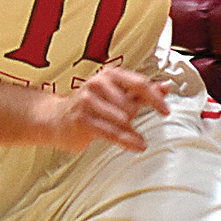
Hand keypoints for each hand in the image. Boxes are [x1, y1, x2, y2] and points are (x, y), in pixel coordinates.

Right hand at [34, 66, 168, 152]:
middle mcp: (97, 84)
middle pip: (130, 105)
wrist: (55, 118)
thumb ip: (140, 91)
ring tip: (137, 140)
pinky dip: (127, 140)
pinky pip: (111, 132)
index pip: (139, 84)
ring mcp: (87, 101)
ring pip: (121, 119)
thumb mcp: (116, 94)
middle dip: (133, 116)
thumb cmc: (89, 105)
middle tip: (127, 122)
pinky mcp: (81, 120)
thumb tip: (165, 87)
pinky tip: (137, 146)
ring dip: (131, 132)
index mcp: (109, 75)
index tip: (166, 111)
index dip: (155, 99)